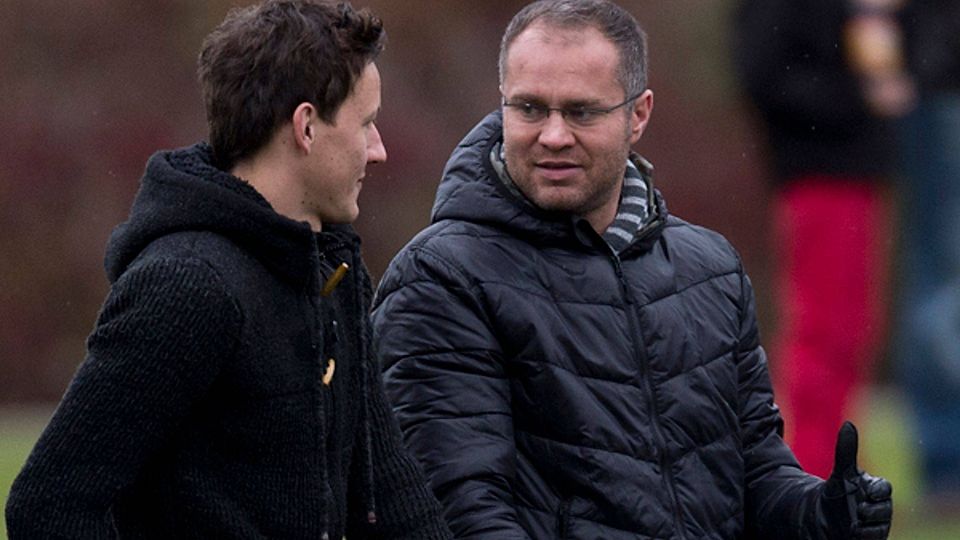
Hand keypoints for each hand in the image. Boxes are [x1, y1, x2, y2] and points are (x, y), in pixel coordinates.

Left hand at [819, 421, 892, 538]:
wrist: (824, 520)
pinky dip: (861, 537)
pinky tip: (852, 534)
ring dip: (865, 526)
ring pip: (878, 528)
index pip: (885, 488)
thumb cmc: (838, 494)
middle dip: (871, 510)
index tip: (867, 491)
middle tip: (858, 510)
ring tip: (852, 524)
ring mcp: (877, 526)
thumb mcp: (841, 474)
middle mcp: (881, 509)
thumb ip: (846, 451)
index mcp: (876, 490)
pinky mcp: (869, 539)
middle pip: (884, 510)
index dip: (878, 490)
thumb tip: (848, 424)